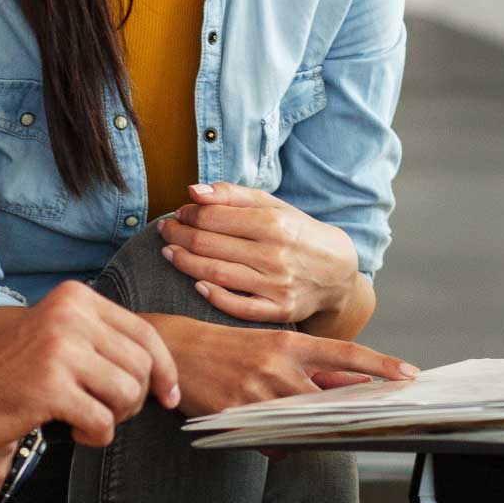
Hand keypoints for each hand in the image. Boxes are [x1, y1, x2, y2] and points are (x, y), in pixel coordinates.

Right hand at [0, 281, 178, 454]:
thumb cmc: (11, 375)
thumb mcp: (60, 339)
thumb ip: (105, 343)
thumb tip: (166, 374)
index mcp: (76, 298)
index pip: (145, 333)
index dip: (165, 370)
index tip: (169, 396)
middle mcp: (70, 315)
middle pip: (142, 367)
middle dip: (135, 399)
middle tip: (107, 411)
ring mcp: (59, 349)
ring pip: (128, 394)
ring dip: (114, 417)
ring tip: (87, 420)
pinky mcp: (50, 387)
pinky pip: (103, 421)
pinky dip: (96, 436)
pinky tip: (75, 433)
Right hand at [145, 313, 416, 416]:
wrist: (178, 350)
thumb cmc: (233, 348)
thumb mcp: (275, 347)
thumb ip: (315, 367)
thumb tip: (358, 384)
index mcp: (291, 343)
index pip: (346, 354)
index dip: (381, 365)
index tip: (410, 375)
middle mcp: (278, 366)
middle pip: (328, 399)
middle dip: (347, 412)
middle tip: (368, 419)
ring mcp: (257, 393)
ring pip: (301, 425)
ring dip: (309, 429)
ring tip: (305, 424)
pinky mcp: (236, 415)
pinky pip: (271, 442)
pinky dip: (278, 443)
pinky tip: (269, 432)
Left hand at [157, 184, 358, 323]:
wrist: (337, 272)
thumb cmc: (297, 234)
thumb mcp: (273, 206)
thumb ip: (233, 195)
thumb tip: (194, 191)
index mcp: (274, 222)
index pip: (213, 217)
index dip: (188, 214)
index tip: (179, 213)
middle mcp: (275, 254)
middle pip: (209, 244)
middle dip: (178, 236)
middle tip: (165, 231)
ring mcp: (277, 285)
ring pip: (216, 274)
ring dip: (184, 262)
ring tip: (169, 253)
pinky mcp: (278, 311)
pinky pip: (236, 306)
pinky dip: (212, 296)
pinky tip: (196, 285)